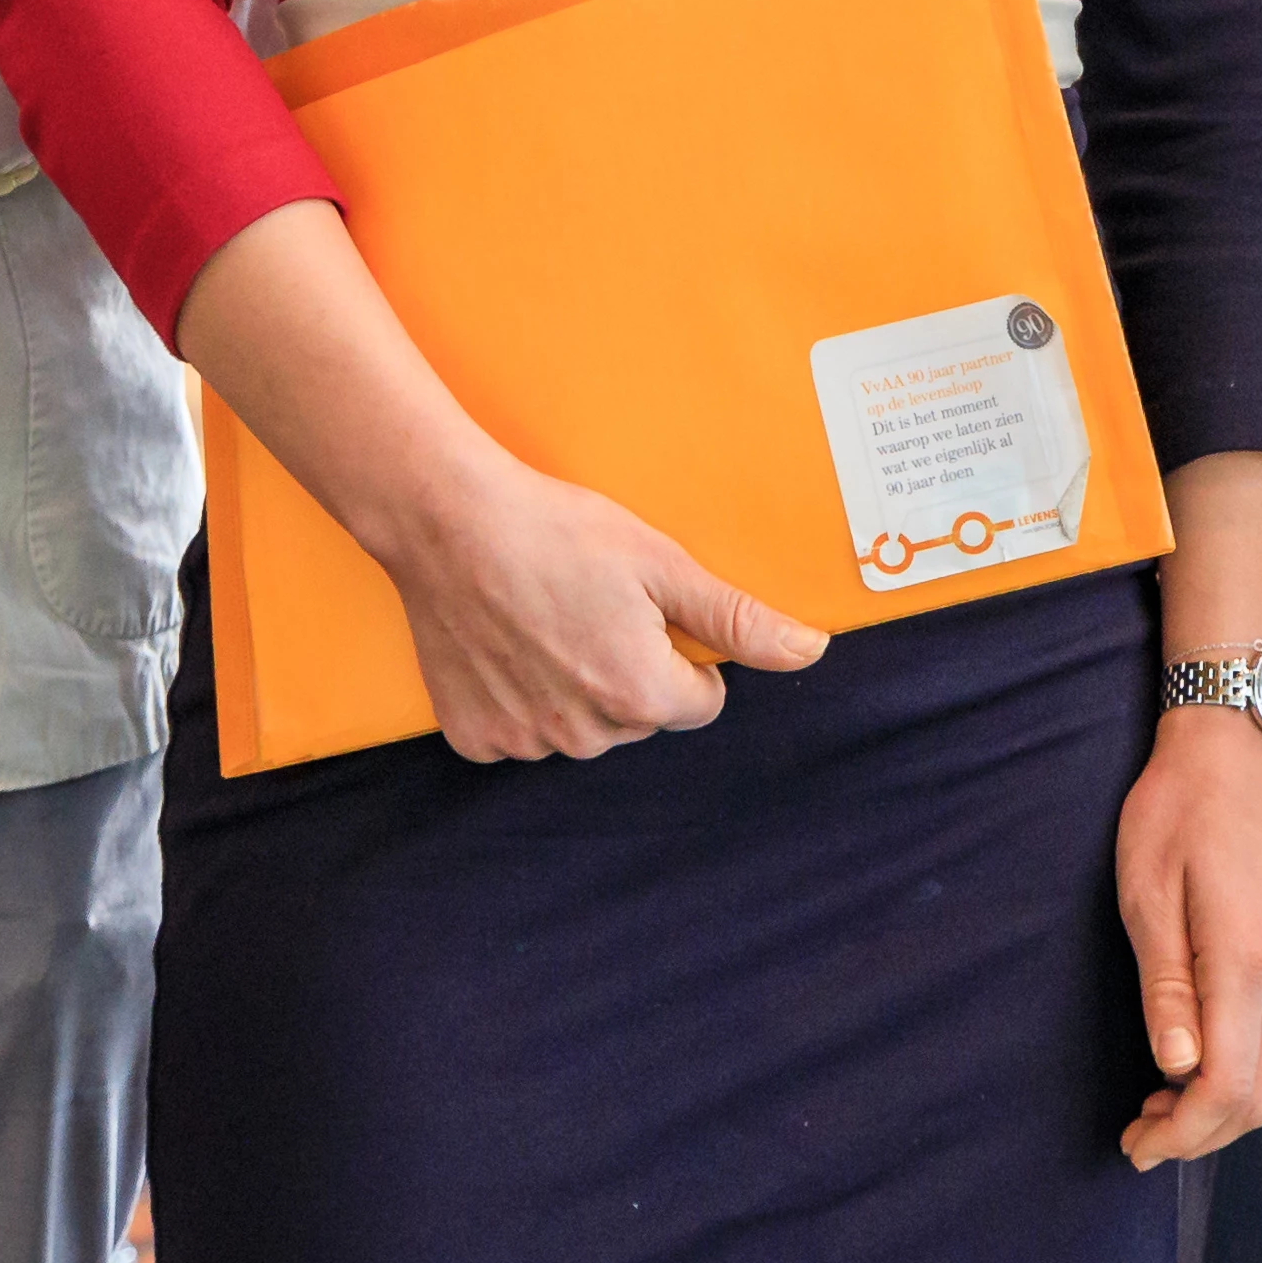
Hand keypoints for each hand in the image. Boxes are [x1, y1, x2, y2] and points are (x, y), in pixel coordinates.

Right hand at [363, 447, 824, 763]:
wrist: (449, 522)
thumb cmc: (560, 533)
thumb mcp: (663, 564)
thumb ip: (738, 620)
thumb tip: (812, 652)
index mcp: (641, 695)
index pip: (701, 702)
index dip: (685, 654)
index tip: (648, 612)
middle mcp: (584, 734)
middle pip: (640, 718)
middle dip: (631, 671)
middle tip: (592, 606)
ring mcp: (523, 740)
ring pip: (582, 727)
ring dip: (576, 687)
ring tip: (547, 618)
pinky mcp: (473, 736)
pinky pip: (520, 732)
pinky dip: (520, 698)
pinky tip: (508, 644)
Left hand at [1112, 705, 1261, 1164]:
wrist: (1241, 745)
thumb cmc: (1178, 809)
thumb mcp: (1147, 892)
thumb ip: (1164, 987)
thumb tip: (1174, 1068)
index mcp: (1247, 960)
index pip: (1227, 1086)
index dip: (1180, 1133)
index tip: (1133, 1144)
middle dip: (1201, 1135)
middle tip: (1139, 1133)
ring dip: (1229, 1110)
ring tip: (1165, 1103)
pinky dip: (1251, 1078)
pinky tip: (1202, 1061)